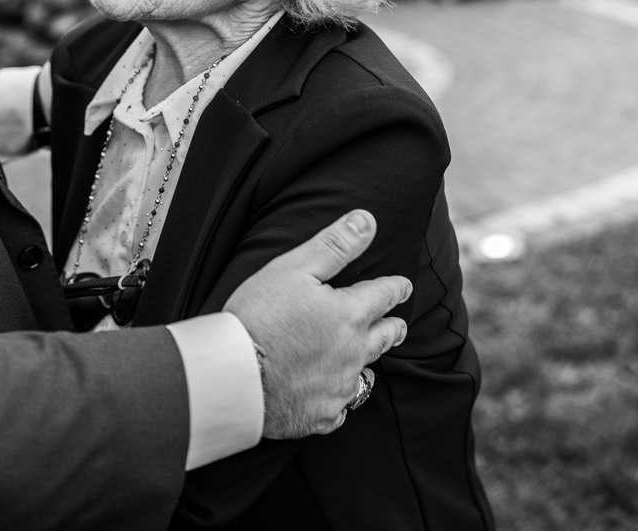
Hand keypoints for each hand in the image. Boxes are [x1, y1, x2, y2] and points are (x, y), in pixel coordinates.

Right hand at [223, 209, 409, 438]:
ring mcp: (340, 388)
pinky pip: (340, 408)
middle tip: (398, 325)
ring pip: (364, 375)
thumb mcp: (292, 269)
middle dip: (393, 328)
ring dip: (364, 363)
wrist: (233, 376)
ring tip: (362, 361)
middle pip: (385, 338)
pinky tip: (328, 395)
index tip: (403, 286)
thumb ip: (334, 246)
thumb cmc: (258, 316)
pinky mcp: (322, 416)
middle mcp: (354, 353)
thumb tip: (368, 220)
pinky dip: (337, 399)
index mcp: (350, 315)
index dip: (396, 288)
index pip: (384, 296)